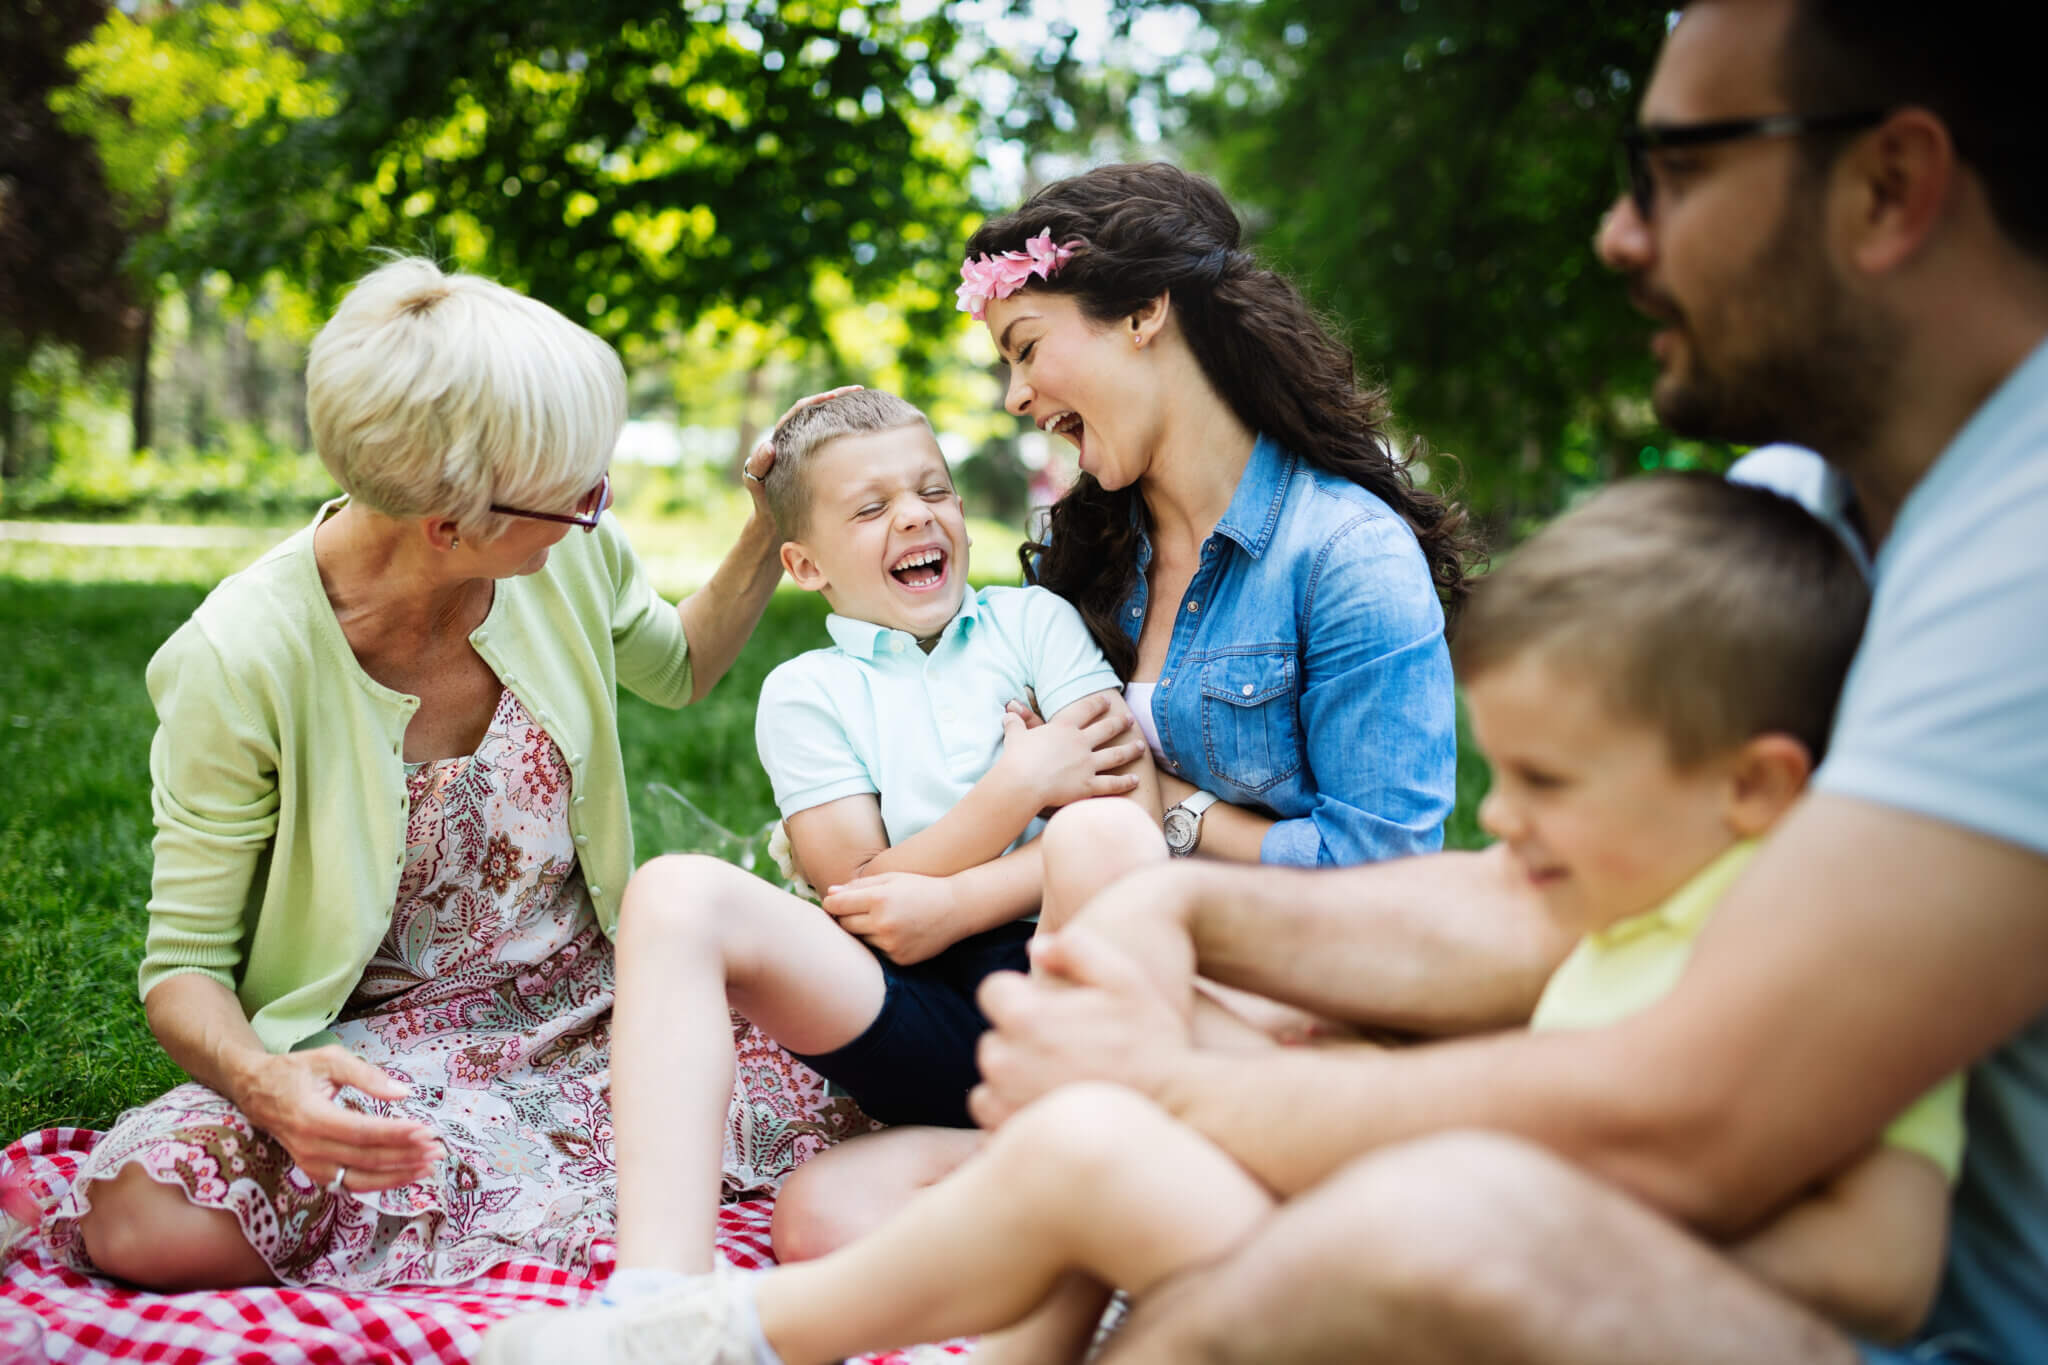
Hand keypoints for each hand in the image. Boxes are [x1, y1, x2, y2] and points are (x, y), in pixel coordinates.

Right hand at [230, 1047, 442, 1192]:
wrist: (256, 1092)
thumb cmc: (295, 1071)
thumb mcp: (329, 1060)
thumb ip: (367, 1075)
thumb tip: (403, 1093)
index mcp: (311, 1117)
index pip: (361, 1132)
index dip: (395, 1133)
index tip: (425, 1130)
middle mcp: (310, 1148)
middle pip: (366, 1159)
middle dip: (405, 1155)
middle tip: (437, 1148)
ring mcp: (311, 1165)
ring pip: (361, 1180)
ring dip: (398, 1175)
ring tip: (430, 1165)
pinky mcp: (316, 1173)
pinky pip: (352, 1184)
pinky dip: (381, 1182)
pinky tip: (407, 1173)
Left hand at [743, 385, 864, 520]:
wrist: (775, 517)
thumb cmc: (763, 500)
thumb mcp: (755, 483)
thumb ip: (758, 465)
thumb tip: (768, 446)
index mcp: (782, 436)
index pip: (801, 410)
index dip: (817, 400)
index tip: (834, 396)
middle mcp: (796, 437)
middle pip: (818, 410)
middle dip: (838, 398)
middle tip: (858, 390)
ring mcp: (809, 448)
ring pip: (828, 424)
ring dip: (845, 413)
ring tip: (866, 406)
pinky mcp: (819, 460)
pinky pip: (834, 443)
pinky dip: (847, 436)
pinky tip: (863, 435)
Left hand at [825, 870, 962, 964]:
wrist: (956, 908)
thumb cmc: (921, 888)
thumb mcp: (892, 879)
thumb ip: (858, 886)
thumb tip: (829, 894)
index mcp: (879, 899)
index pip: (837, 905)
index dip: (832, 903)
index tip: (835, 902)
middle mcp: (883, 923)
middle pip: (844, 925)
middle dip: (846, 917)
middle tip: (859, 910)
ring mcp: (891, 944)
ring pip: (859, 940)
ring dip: (864, 931)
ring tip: (882, 920)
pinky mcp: (899, 958)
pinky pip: (877, 952)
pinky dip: (880, 943)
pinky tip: (895, 932)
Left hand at [970, 926, 1192, 1128]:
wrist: (1176, 1109)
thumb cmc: (1153, 1041)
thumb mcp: (1125, 978)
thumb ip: (1077, 949)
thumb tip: (1035, 946)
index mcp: (1027, 1017)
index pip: (993, 992)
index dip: (1021, 995)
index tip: (1050, 1010)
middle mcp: (1007, 1063)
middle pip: (992, 1039)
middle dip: (1018, 1041)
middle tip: (1064, 1049)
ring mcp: (1007, 1105)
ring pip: (989, 1083)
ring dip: (1012, 1080)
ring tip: (1058, 1082)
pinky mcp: (1013, 1138)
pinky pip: (993, 1122)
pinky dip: (1015, 1116)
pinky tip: (1053, 1109)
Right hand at [996, 694, 1143, 810]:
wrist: (1022, 782)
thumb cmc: (1017, 758)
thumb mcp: (1015, 736)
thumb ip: (1015, 724)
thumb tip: (1008, 713)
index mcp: (1064, 728)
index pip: (1085, 710)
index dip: (1097, 704)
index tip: (1107, 700)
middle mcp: (1081, 743)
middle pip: (1106, 729)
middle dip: (1119, 723)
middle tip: (1129, 719)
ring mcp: (1088, 764)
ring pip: (1116, 755)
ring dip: (1130, 750)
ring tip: (1140, 746)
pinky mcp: (1089, 785)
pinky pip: (1112, 783)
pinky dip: (1125, 782)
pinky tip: (1136, 780)